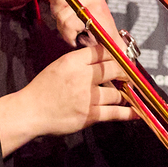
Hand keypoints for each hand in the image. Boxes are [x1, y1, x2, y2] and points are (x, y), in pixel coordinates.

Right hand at [0, 40, 135, 153]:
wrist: (30, 112)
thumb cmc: (43, 89)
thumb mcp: (59, 66)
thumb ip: (80, 61)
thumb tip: (103, 58)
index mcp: (73, 62)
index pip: (102, 51)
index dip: (115, 53)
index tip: (123, 57)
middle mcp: (82, 77)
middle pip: (114, 69)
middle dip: (124, 71)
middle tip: (129, 74)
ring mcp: (87, 97)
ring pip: (116, 93)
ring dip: (123, 94)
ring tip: (126, 93)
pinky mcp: (89, 115)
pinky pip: (114, 113)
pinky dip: (128, 113)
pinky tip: (136, 112)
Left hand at [23, 0, 122, 49]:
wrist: (110, 42)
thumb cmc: (91, 26)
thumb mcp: (72, 9)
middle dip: (57, 15)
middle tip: (69, 23)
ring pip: (61, 13)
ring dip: (64, 28)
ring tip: (75, 30)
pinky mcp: (95, 10)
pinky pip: (69, 23)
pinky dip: (70, 35)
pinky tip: (79, 35)